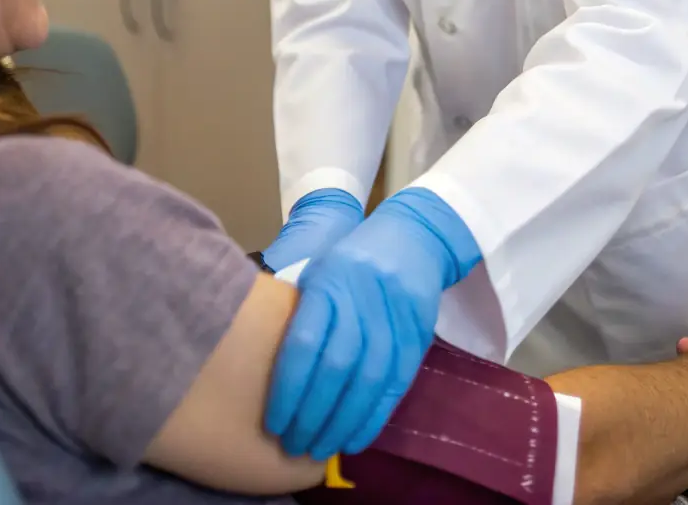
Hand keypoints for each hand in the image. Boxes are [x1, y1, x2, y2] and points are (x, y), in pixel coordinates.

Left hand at [265, 187, 479, 461]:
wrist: (413, 237)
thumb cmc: (352, 260)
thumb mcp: (319, 271)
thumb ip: (302, 313)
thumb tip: (269, 372)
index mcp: (329, 281)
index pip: (304, 342)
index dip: (288, 388)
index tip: (273, 424)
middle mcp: (362, 299)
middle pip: (336, 367)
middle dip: (312, 414)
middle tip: (292, 447)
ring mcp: (394, 317)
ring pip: (367, 381)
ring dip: (342, 424)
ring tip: (320, 450)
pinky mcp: (417, 335)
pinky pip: (395, 385)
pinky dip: (374, 417)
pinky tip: (354, 440)